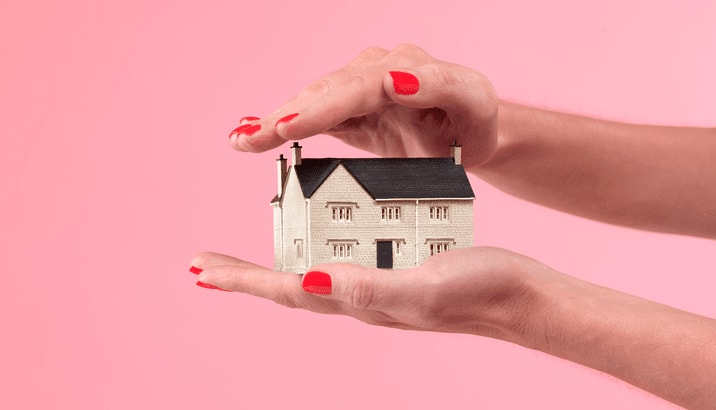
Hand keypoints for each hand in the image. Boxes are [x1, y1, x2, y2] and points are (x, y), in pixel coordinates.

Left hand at [190, 247, 543, 341]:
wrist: (520, 297)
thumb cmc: (480, 291)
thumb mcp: (424, 286)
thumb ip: (369, 287)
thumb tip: (309, 281)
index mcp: (362, 299)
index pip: (288, 291)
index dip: (243, 280)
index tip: (200, 269)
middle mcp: (362, 294)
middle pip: (291, 286)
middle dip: (247, 276)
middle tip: (206, 265)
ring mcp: (379, 282)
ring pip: (315, 272)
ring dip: (278, 263)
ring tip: (254, 251)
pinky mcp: (398, 266)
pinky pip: (348, 254)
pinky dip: (322, 242)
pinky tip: (323, 231)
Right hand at [230, 44, 498, 169]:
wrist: (466, 131)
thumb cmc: (472, 123)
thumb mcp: (475, 107)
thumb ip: (445, 88)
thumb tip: (396, 82)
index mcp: (414, 69)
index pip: (365, 84)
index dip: (329, 105)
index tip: (295, 124)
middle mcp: (382, 69)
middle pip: (330, 92)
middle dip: (290, 115)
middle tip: (252, 138)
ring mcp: (362, 84)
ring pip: (315, 100)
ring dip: (276, 120)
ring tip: (241, 139)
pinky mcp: (349, 102)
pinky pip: (313, 110)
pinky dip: (281, 123)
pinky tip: (247, 133)